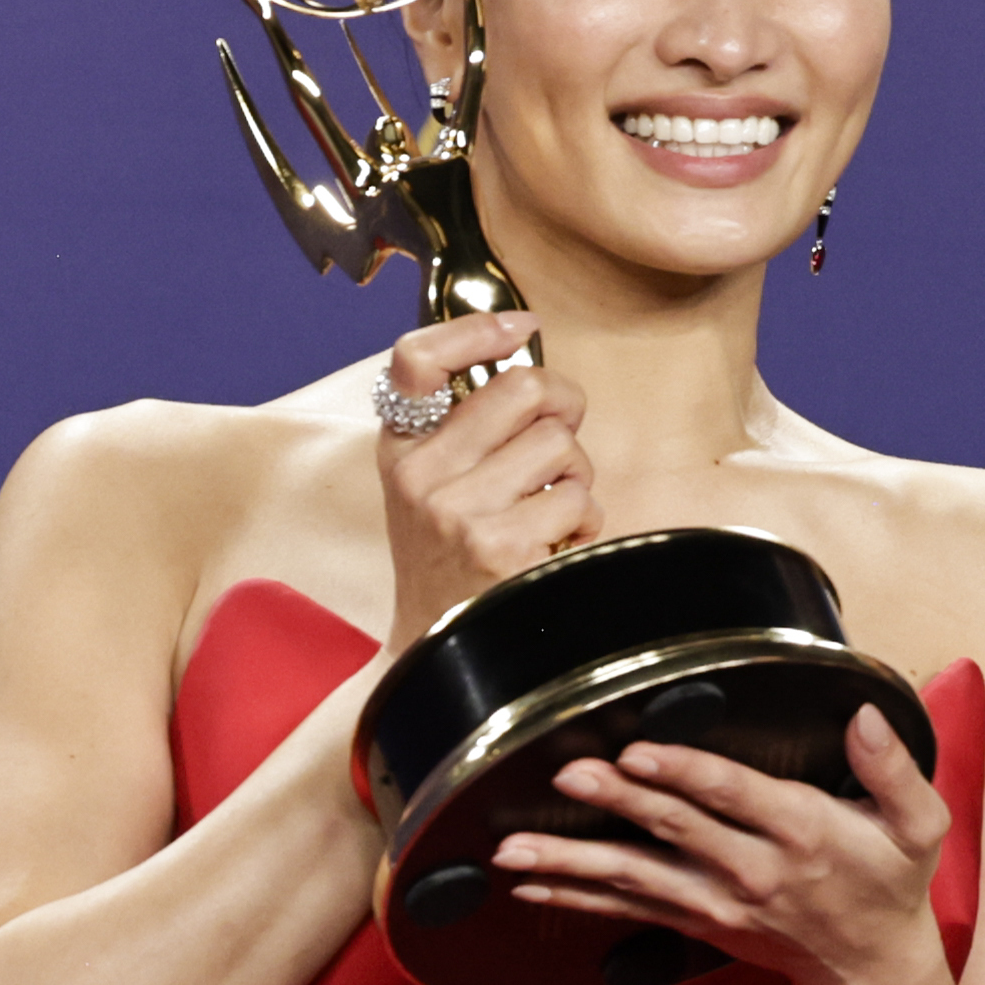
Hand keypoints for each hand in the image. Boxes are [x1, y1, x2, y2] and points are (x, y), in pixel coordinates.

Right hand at [376, 314, 587, 636]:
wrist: (437, 658)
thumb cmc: (449, 563)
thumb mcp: (429, 490)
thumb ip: (463, 429)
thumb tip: (524, 349)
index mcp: (400, 451)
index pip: (417, 359)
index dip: (475, 329)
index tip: (520, 326)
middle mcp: (421, 476)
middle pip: (523, 388)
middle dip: (564, 405)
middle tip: (563, 433)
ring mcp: (459, 512)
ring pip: (562, 446)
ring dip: (575, 474)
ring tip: (551, 506)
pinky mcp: (502, 548)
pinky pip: (578, 501)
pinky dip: (584, 521)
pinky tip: (557, 543)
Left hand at [496, 707, 956, 984]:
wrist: (871, 971)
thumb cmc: (890, 885)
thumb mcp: (920, 825)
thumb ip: (896, 767)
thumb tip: (867, 715)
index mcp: (804, 833)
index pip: (735, 797)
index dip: (685, 773)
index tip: (640, 750)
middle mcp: (754, 871)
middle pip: (675, 830)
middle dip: (617, 800)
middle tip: (568, 774)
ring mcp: (720, 903)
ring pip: (636, 877)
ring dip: (573, 861)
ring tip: (516, 848)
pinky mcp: (699, 922)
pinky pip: (628, 908)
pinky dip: (576, 897)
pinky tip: (531, 883)